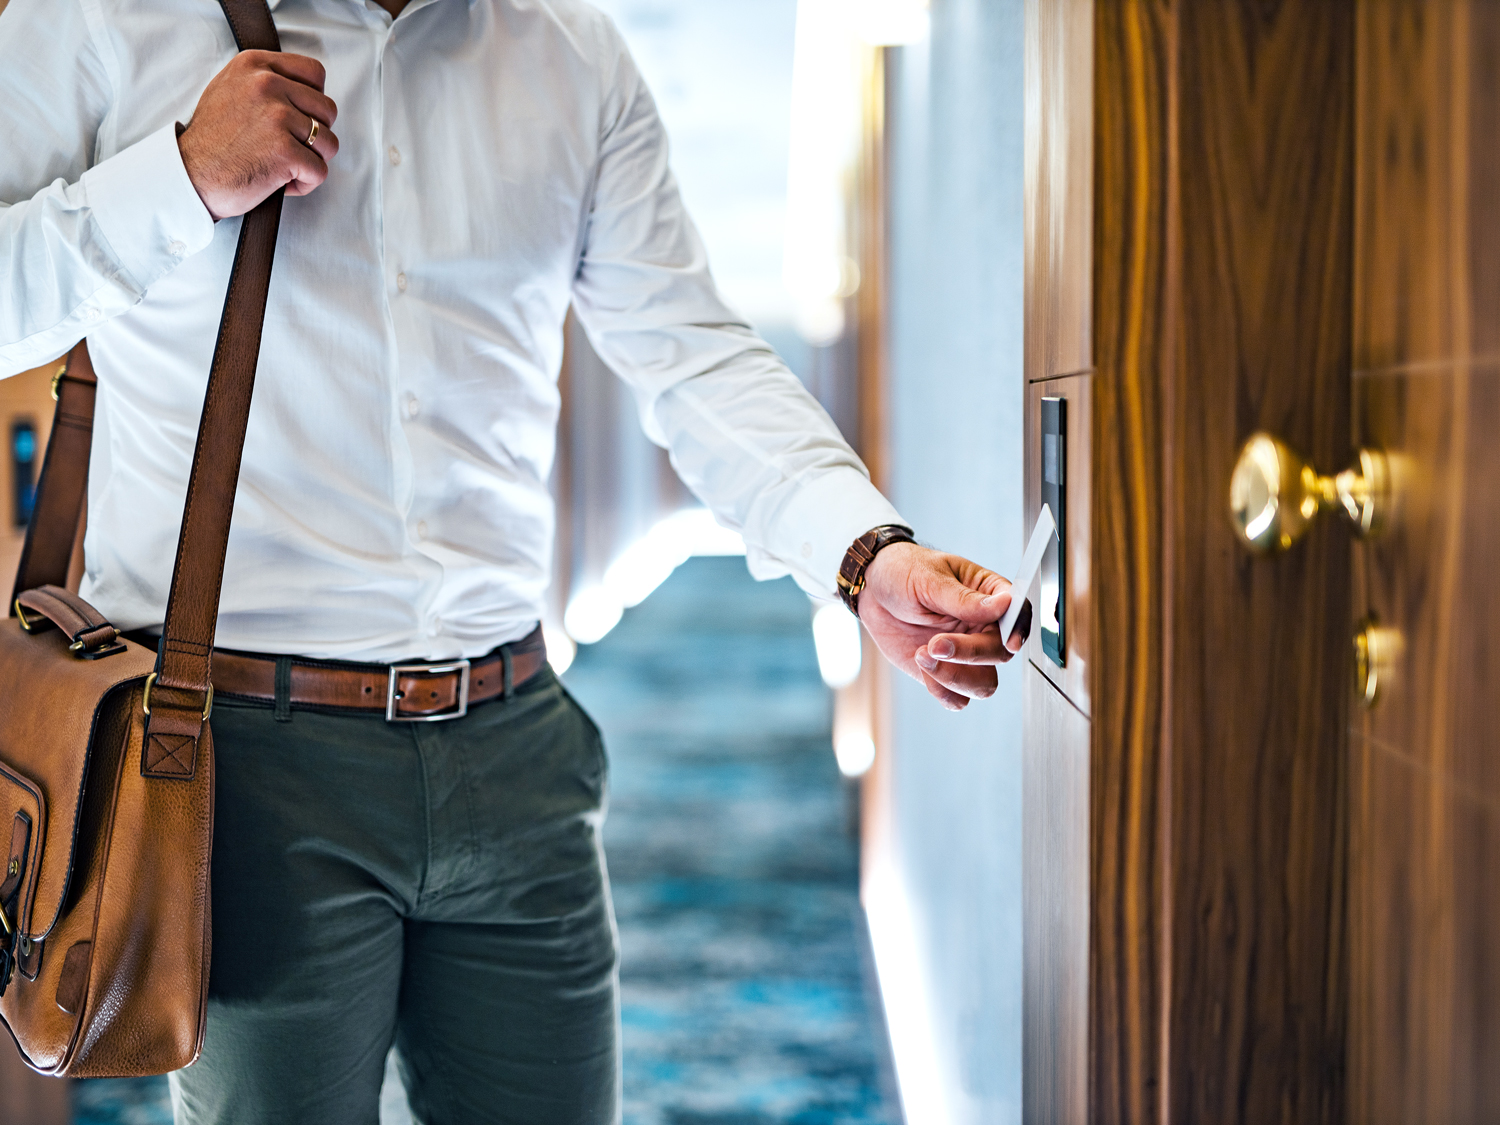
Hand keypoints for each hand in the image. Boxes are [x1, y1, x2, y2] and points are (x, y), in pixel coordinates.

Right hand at [177, 51, 339, 220]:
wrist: (190, 175)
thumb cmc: (211, 140)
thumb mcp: (229, 89)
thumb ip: (264, 81)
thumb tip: (302, 88)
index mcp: (254, 66)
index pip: (314, 73)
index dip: (315, 100)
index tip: (301, 117)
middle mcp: (266, 85)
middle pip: (327, 110)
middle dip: (317, 135)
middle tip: (292, 148)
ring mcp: (277, 118)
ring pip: (329, 142)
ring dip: (313, 160)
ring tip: (286, 166)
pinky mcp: (285, 151)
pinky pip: (320, 171)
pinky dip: (306, 183)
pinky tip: (282, 182)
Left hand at [858, 542, 1030, 710]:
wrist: (871, 592)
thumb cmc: (903, 572)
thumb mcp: (929, 579)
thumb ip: (965, 599)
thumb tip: (1005, 603)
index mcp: (987, 594)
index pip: (1018, 613)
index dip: (1019, 630)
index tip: (1009, 642)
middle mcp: (982, 626)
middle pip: (1000, 653)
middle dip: (969, 654)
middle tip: (935, 643)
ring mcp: (965, 653)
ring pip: (984, 683)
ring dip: (955, 677)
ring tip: (922, 654)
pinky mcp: (944, 672)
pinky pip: (958, 698)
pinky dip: (942, 691)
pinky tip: (922, 668)